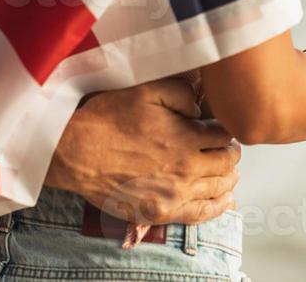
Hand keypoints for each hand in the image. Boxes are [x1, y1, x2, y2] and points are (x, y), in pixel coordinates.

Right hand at [44, 77, 239, 224]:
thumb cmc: (107, 120)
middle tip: (226, 148)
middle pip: (225, 162)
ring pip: (218, 188)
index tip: (218, 127)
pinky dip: (218, 207)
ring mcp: (176, 194)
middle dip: (229, 153)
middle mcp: (187, 168)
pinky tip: (224, 200)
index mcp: (186, 137)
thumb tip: (201, 106)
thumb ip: (180, 93)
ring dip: (228, 178)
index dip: (224, 128)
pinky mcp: (162, 212)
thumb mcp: (144, 91)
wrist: (76, 153)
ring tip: (229, 172)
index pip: (224, 134)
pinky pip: (201, 214)